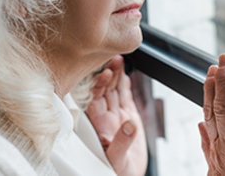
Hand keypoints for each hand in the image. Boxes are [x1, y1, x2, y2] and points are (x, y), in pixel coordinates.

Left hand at [86, 55, 146, 175]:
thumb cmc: (117, 172)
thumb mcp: (117, 160)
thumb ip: (120, 142)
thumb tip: (128, 125)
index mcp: (99, 124)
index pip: (95, 98)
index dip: (99, 84)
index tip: (105, 73)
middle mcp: (106, 117)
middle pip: (105, 89)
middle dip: (109, 73)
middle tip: (114, 58)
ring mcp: (117, 116)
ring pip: (115, 90)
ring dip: (117, 75)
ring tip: (119, 60)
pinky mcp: (128, 118)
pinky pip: (125, 97)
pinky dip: (125, 86)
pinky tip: (125, 75)